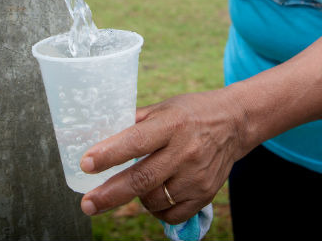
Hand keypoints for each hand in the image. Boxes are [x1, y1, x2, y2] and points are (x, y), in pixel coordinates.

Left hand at [79, 88, 247, 223]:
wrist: (235, 123)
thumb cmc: (193, 112)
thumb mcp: (164, 108)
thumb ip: (134, 122)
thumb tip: (95, 134)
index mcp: (172, 124)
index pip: (136, 141)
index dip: (108, 155)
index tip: (86, 164)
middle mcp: (186, 150)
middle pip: (142, 179)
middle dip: (110, 194)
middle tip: (88, 204)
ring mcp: (197, 175)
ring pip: (154, 200)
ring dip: (136, 197)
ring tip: (136, 184)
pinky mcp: (205, 193)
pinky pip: (171, 213)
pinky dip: (156, 209)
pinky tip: (154, 196)